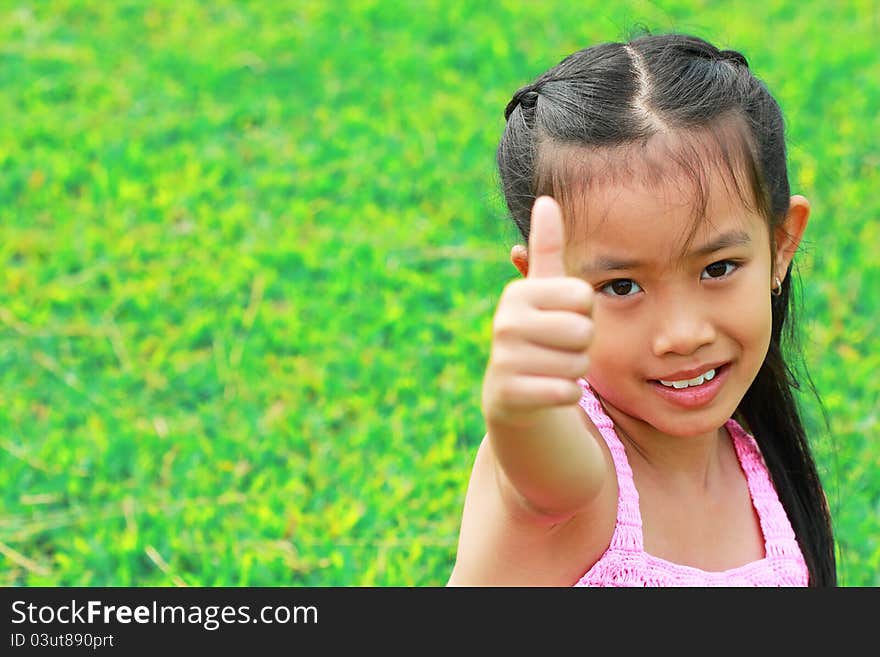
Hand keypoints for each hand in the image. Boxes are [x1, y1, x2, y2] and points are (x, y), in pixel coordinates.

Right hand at [482, 196, 594, 425]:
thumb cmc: (540, 334)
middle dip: (582, 345)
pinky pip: (566, 392)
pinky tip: (547, 390)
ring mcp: (504, 359)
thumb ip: (548, 247)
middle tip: (558, 349)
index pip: (583, 296)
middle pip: (583, 331)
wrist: (513, 393)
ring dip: (574, 371)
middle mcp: (505, 322)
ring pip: (577, 364)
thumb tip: (546, 199)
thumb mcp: (544, 291)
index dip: (583, 312)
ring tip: (551, 369)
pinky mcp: (509, 393)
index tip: (561, 318)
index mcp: (519, 293)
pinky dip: (565, 394)